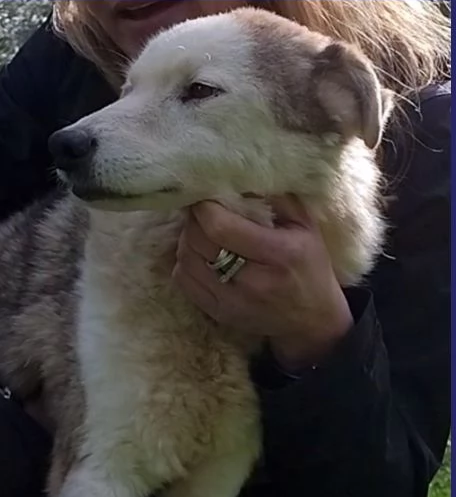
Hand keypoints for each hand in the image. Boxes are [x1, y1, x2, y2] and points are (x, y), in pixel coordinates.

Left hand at [173, 195, 353, 371]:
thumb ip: (278, 198)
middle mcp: (252, 281)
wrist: (311, 321)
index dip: (204, 207)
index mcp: (278, 254)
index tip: (205, 195)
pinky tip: (200, 254)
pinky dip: (185, 262)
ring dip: (187, 239)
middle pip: (199, 242)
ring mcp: (231, 301)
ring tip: (199, 230)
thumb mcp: (306, 227)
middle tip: (200, 209)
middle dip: (193, 220)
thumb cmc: (309, 267)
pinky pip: (184, 281)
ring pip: (187, 260)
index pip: (220, 227)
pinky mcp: (218, 313)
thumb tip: (243, 175)